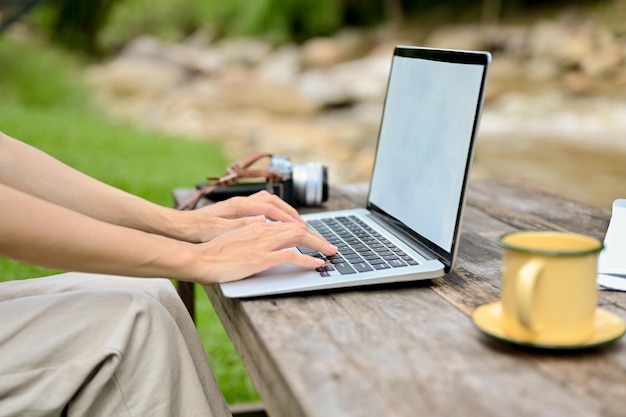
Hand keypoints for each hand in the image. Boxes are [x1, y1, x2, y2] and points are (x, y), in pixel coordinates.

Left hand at [182, 190, 304, 241]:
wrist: (181, 226)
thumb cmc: (197, 229)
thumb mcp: (218, 230)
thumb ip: (241, 225)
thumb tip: (262, 221)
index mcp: (239, 205)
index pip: (272, 208)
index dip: (289, 218)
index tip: (302, 228)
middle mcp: (242, 201)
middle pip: (275, 201)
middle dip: (292, 213)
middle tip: (305, 226)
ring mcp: (240, 204)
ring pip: (270, 202)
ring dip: (284, 212)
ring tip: (296, 224)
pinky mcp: (238, 210)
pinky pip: (263, 207)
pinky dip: (275, 213)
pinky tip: (277, 224)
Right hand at [189, 221, 336, 283]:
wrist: (197, 259)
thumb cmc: (212, 252)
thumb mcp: (233, 236)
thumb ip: (248, 229)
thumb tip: (261, 222)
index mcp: (256, 226)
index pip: (287, 224)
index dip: (305, 230)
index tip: (316, 238)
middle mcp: (262, 231)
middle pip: (297, 228)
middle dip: (318, 237)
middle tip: (331, 247)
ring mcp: (262, 244)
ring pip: (298, 237)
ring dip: (318, 245)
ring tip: (330, 253)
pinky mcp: (260, 258)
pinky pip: (290, 256)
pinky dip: (306, 259)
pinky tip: (316, 264)